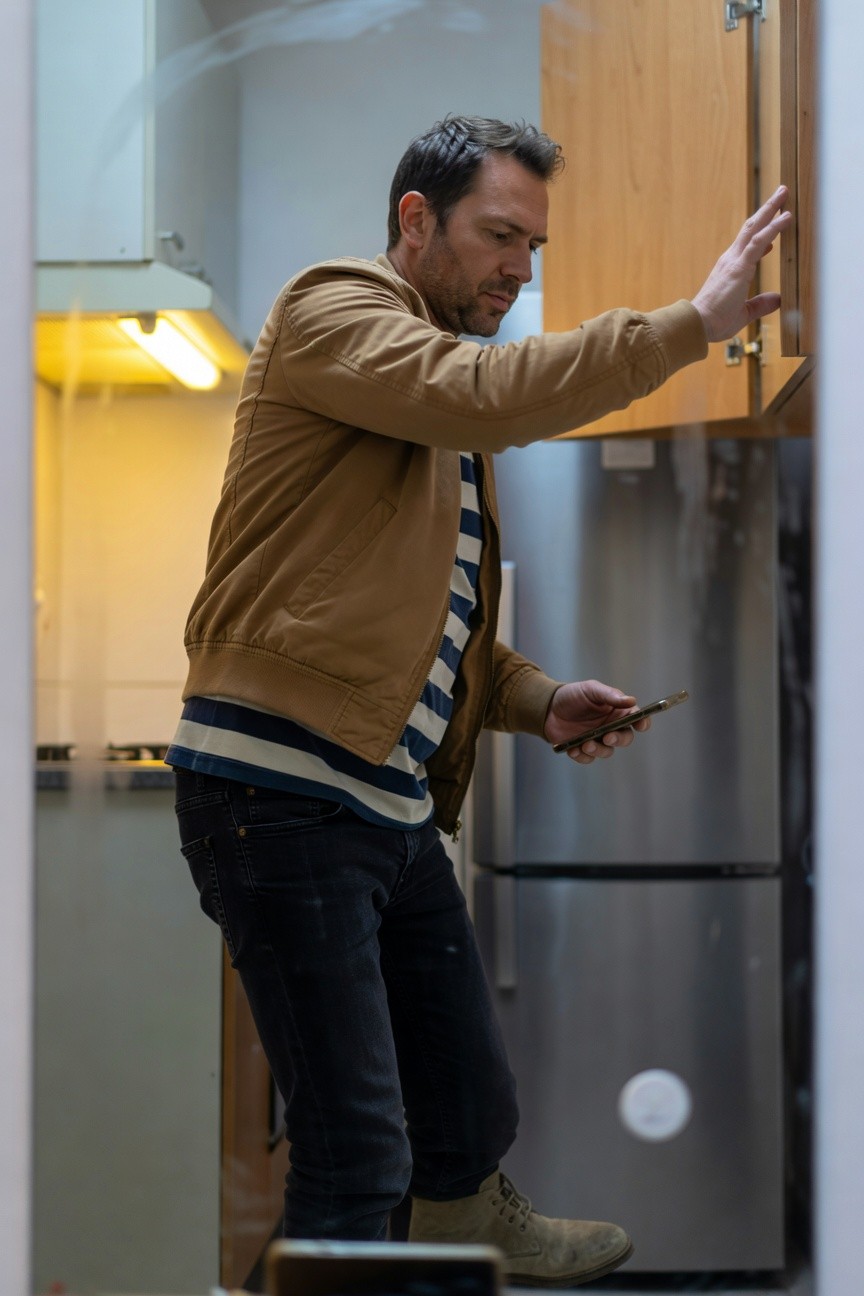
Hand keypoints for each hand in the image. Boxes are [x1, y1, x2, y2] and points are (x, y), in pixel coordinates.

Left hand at [543, 680, 650, 764]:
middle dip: (619, 739)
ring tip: (585, 744)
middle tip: (607, 736)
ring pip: (607, 751)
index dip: (642, 722)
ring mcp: (598, 739)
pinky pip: (588, 758)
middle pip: (625, 738)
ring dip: (598, 750)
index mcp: (617, 711)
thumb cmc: (573, 695)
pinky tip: (573, 749)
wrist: (547, 707)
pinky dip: (582, 756)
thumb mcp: (591, 689)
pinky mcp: (583, 749)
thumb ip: (610, 695)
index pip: (636, 718)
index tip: (641, 725)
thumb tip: (631, 700)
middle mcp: (611, 727)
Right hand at [691, 185, 792, 341]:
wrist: (698, 325)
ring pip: (754, 228)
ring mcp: (734, 261)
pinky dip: (773, 228)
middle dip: (767, 211)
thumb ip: (760, 304)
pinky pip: (758, 242)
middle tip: (780, 195)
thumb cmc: (714, 322)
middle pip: (751, 228)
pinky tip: (785, 218)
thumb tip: (777, 299)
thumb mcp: (743, 313)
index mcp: (730, 270)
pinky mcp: (738, 267)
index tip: (775, 226)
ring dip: (770, 210)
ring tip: (783, 194)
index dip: (763, 235)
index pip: (748, 246)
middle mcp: (730, 260)